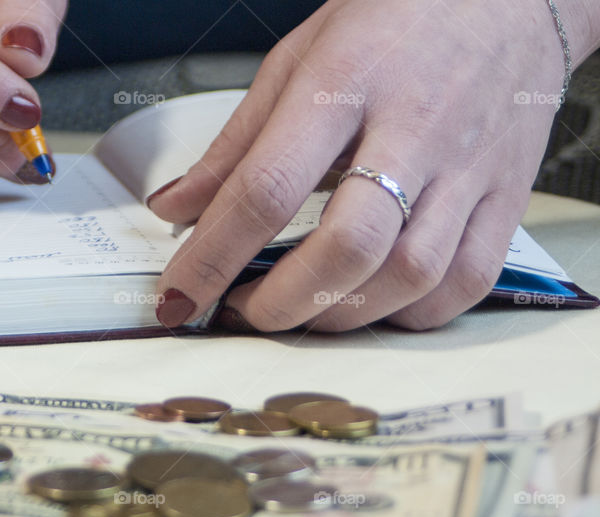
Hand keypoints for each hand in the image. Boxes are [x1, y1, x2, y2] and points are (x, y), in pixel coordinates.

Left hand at [148, 0, 582, 330]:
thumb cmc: (396, 18)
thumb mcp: (296, 59)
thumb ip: (235, 144)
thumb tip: (175, 208)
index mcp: (343, 84)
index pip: (266, 189)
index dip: (212, 257)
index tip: (177, 298)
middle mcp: (413, 129)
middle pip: (347, 247)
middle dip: (280, 302)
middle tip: (240, 309)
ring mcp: (470, 166)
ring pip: (410, 275)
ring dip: (340, 317)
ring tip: (299, 310)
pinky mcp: (510, 194)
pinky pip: (468, 281)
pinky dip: (410, 314)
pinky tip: (371, 305)